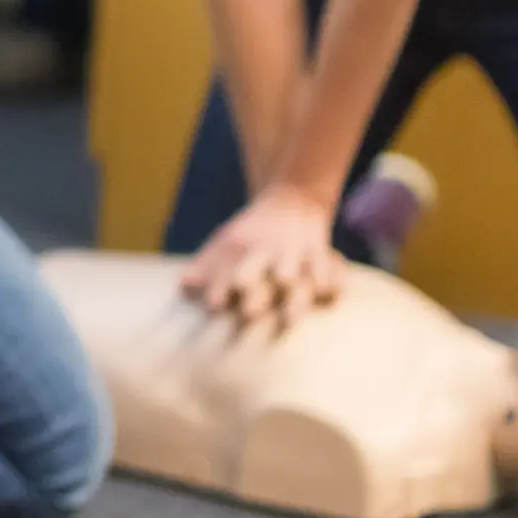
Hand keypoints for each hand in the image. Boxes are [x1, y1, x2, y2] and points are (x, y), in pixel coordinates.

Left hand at [182, 184, 342, 327]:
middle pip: (262, 273)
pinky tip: (330, 295)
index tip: (214, 304)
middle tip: (250, 312)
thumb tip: (184, 284)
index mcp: (243, 248)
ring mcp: (299, 253)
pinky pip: (333, 267)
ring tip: (290, 317)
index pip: (229, 269)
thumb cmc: (251, 233)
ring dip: (295, 294)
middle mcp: (271, 252)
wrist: (293, 201)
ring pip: (299, 274)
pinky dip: (333, 279)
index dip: (221, 286)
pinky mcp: (324, 255)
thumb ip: (205, 265)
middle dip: (258, 293)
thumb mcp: (226, 242)